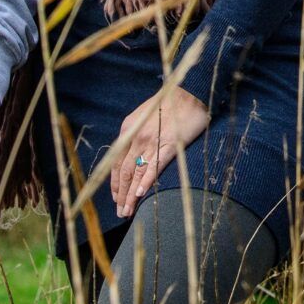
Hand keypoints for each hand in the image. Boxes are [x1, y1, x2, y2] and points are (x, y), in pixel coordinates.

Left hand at [109, 84, 208, 213]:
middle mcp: (137, 137)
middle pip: (124, 171)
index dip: (115, 183)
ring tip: (127, 211)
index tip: (115, 198)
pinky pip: (154, 166)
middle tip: (120, 212)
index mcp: (128, 130)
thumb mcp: (144, 115)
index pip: (116, 162)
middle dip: (120, 195)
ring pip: (136, 173)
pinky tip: (140, 193)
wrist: (189, 91)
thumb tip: (131, 153)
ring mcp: (153, 141)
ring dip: (130, 195)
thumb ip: (135, 134)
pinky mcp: (170, 145)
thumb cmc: (168, 103)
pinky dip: (146, 181)